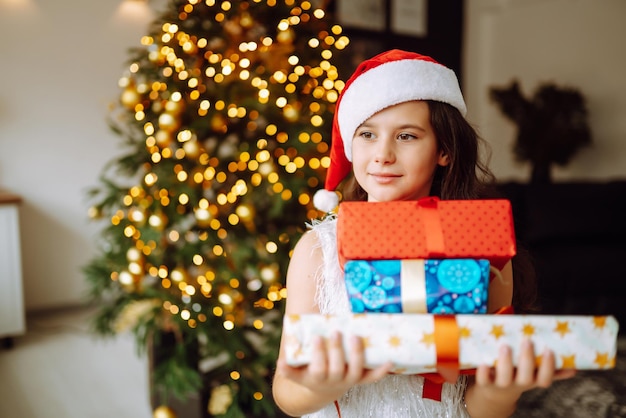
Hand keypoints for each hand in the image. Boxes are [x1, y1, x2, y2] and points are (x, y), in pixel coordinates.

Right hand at [276, 331, 392, 398]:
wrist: (323, 391)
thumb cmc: (309, 374)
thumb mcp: (297, 373)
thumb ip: (288, 368)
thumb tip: (279, 361)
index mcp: (318, 378)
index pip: (318, 368)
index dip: (319, 354)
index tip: (317, 338)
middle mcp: (335, 381)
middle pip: (337, 367)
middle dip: (337, 350)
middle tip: (336, 332)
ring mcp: (349, 380)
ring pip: (356, 371)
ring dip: (357, 355)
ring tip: (355, 337)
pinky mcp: (360, 379)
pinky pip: (372, 377)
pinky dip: (382, 370)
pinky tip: (390, 360)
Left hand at [474, 338, 575, 400]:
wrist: (495, 393)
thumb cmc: (518, 376)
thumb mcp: (535, 375)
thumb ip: (553, 371)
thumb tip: (574, 367)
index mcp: (532, 380)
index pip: (544, 379)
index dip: (548, 367)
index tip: (549, 350)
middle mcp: (518, 383)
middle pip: (526, 378)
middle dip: (527, 360)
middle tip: (527, 341)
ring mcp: (502, 384)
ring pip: (505, 378)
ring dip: (506, 363)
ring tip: (505, 346)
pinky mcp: (485, 383)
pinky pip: (483, 380)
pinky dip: (482, 372)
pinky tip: (482, 362)